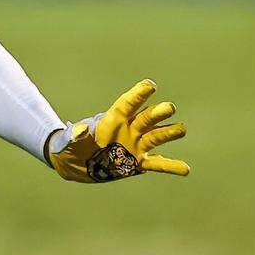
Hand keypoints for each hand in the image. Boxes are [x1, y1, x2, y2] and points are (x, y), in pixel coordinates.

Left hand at [46, 79, 188, 182]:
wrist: (74, 163)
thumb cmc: (70, 146)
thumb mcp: (69, 141)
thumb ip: (76, 135)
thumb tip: (79, 130)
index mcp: (111, 120)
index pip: (127, 105)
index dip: (138, 95)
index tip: (150, 85)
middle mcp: (127, 129)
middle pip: (145, 118)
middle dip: (157, 113)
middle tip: (169, 107)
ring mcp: (134, 145)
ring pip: (155, 137)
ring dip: (168, 133)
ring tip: (182, 129)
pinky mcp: (137, 163)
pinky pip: (157, 164)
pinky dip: (170, 166)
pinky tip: (185, 169)